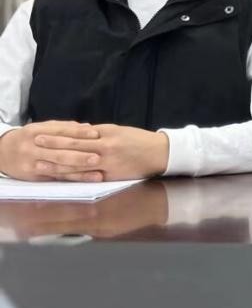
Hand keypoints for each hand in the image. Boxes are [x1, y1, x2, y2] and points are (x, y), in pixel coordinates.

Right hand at [0, 121, 101, 180]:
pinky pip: (55, 178)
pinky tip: (85, 180)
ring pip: (58, 168)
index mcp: (36, 132)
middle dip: (80, 156)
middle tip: (98, 157)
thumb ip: (64, 127)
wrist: (1, 152)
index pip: (60, 132)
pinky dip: (71, 179)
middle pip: (59, 152)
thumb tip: (88, 127)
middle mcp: (33, 148)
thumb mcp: (41, 127)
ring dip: (79, 172)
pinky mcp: (34, 177)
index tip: (96, 134)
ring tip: (97, 173)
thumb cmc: (28, 137)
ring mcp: (33, 164)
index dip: (78, 133)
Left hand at [34, 124, 169, 179]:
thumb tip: (80, 132)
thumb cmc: (140, 140)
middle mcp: (105, 148)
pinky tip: (62, 177)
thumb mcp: (119, 130)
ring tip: (41, 163)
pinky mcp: (111, 176)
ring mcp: (108, 164)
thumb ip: (99, 132)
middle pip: (74, 149)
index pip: (77, 135)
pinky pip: (88, 177)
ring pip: (78, 165)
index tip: (42, 134)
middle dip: (53, 147)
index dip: (58, 135)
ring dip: (57, 165)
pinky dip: (74, 177)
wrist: (160, 153)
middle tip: (35, 145)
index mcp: (107, 135)